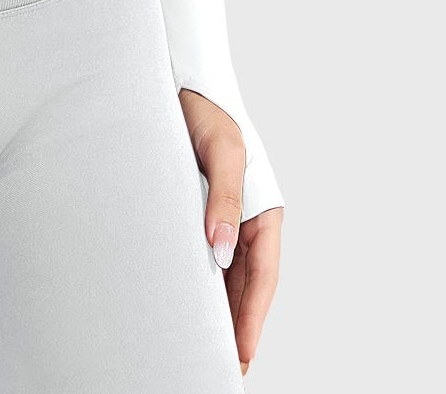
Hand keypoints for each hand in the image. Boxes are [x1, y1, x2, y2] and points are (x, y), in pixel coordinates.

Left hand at [178, 88, 281, 375]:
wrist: (181, 80)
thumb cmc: (206, 111)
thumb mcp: (222, 151)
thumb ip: (224, 199)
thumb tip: (221, 249)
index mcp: (265, 211)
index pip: (262, 277)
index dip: (252, 318)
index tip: (240, 355)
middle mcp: (248, 219)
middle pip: (247, 284)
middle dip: (238, 325)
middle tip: (223, 365)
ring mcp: (225, 215)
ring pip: (228, 274)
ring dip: (220, 308)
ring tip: (205, 346)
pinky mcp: (200, 208)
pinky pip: (206, 254)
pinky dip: (203, 282)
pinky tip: (188, 301)